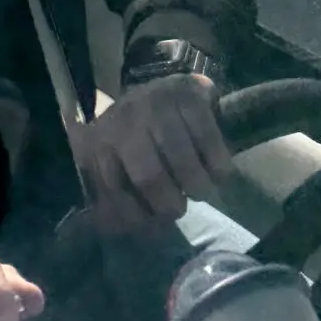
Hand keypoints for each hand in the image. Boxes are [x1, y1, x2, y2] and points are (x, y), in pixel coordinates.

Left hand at [74, 74, 232, 234]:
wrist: (166, 90)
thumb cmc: (139, 142)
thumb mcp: (116, 169)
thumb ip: (115, 204)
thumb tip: (115, 230)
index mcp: (100, 138)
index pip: (110, 188)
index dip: (132, 217)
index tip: (149, 224)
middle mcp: (126, 116)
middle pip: (148, 177)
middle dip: (169, 206)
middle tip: (178, 208)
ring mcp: (157, 101)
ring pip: (182, 161)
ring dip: (198, 187)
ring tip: (198, 188)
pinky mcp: (190, 92)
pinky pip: (210, 141)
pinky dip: (219, 166)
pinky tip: (217, 170)